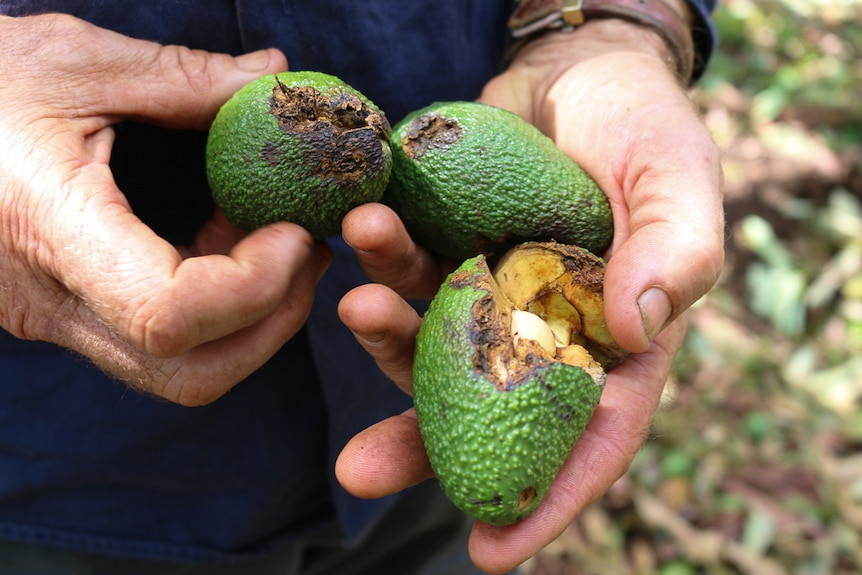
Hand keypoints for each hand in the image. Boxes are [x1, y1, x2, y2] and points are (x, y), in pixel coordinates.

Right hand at [0, 14, 331, 404]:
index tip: (295, 230)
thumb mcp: (73, 62)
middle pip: (190, 374)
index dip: (255, 286)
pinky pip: (158, 346)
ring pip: (179, 374)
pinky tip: (229, 247)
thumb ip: (186, 78)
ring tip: (280, 246)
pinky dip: (217, 312)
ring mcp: (53, 320)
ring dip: (253, 322)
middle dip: (274, 322)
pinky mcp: (65, 317)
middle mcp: (46, 300)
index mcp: (46, 226)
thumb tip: (278, 82)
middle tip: (308, 251)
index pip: (169, 315)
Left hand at [336, 17, 722, 573]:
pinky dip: (381, 269)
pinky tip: (360, 240)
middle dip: (423, 444)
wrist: (580, 67)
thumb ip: (676, 251)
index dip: (550, 495)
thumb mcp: (678, 179)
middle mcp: (548, 330)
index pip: (594, 432)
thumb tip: (640, 325)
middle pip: (487, 411)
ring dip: (386, 336)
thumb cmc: (643, 122)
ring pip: (432, 346)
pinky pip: (409, 278)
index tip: (492, 549)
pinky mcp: (450, 251)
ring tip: (355, 301)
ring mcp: (492, 294)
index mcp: (619, 336)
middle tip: (360, 471)